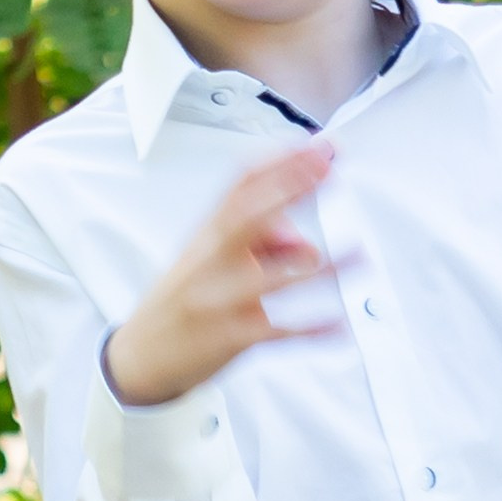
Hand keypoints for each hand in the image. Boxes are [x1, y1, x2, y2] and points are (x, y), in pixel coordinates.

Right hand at [102, 141, 343, 407]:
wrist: (141, 356)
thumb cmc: (183, 299)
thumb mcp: (211, 259)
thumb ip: (259, 241)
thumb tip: (304, 240)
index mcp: (206, 235)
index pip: (241, 186)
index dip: (280, 161)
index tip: (316, 144)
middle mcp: (210, 262)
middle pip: (248, 216)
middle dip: (290, 187)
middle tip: (328, 165)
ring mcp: (219, 300)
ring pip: (272, 279)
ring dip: (321, 266)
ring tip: (360, 252)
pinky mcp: (230, 338)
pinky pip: (279, 332)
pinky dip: (312, 330)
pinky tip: (341, 325)